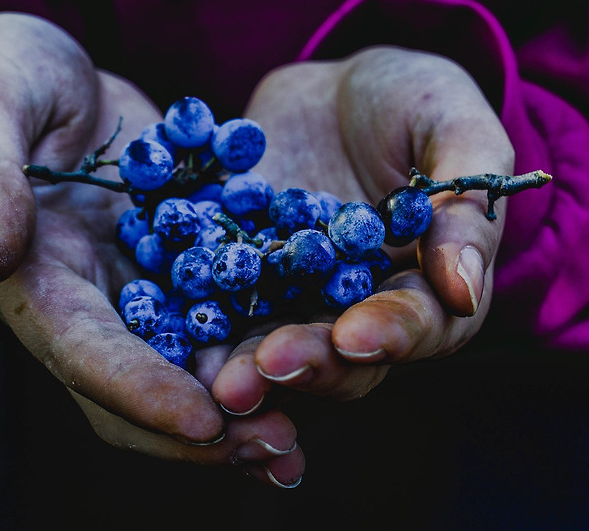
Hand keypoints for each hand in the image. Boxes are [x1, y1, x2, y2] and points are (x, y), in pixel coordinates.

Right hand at [0, 13, 302, 485]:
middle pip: (139, 387)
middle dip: (201, 429)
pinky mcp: (181, 261)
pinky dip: (263, 343)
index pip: (82, 352)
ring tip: (298, 439)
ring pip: (189, 365)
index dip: (140, 390)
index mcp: (33, 280)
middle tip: (274, 448)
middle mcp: (89, 302)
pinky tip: (317, 359)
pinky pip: (224, 311)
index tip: (204, 420)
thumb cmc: (1, 83)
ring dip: (244, 404)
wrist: (48, 82)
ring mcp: (140, 286)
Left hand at [208, 46, 513, 411]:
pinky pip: (219, 312)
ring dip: (248, 369)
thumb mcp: (449, 124)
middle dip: (307, 364)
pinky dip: (201, 331)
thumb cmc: (406, 101)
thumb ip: (464, 201)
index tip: (355, 337)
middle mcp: (356, 309)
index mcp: (423, 285)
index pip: (418, 325)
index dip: (390, 334)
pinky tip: (178, 344)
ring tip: (220, 379)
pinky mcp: (239, 283)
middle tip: (270, 364)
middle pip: (340, 357)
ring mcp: (292, 301)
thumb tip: (464, 291)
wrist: (325, 94)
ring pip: (275, 349)